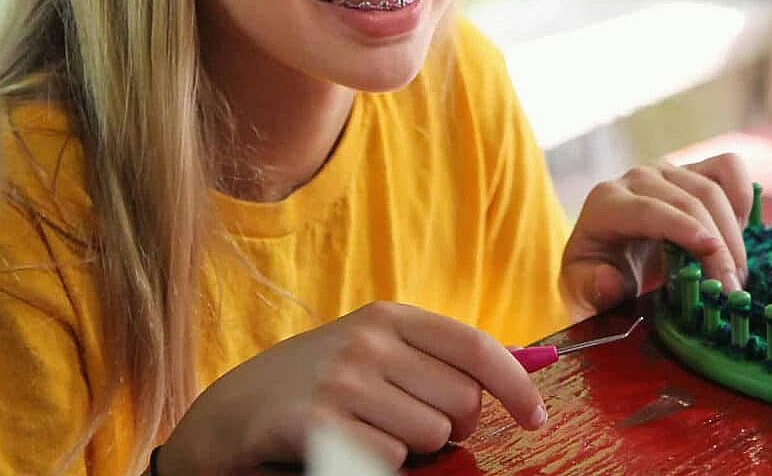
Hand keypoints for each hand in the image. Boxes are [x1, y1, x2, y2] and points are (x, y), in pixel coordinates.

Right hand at [157, 302, 547, 474]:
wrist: (229, 414)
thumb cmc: (315, 384)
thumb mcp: (374, 353)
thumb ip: (435, 360)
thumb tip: (517, 374)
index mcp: (390, 316)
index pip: (476, 345)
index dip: (517, 385)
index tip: (537, 418)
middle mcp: (371, 339)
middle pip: (462, 401)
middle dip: (451, 428)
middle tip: (409, 427)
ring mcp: (344, 378)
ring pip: (430, 436)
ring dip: (410, 450)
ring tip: (367, 433)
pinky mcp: (319, 421)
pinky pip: (389, 459)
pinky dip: (377, 464)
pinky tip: (343, 448)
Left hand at [559, 153, 751, 319]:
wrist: (607, 258)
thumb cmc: (595, 276)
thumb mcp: (582, 292)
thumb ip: (590, 289)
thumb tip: (609, 279)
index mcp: (605, 204)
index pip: (647, 209)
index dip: (682, 227)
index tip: (712, 251)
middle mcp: (636, 179)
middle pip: (688, 201)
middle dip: (717, 245)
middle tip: (731, 290)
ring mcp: (667, 171)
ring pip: (712, 188)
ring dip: (734, 233)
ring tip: (736, 275)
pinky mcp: (692, 171)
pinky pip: (728, 168)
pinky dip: (742, 198)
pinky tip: (739, 234)